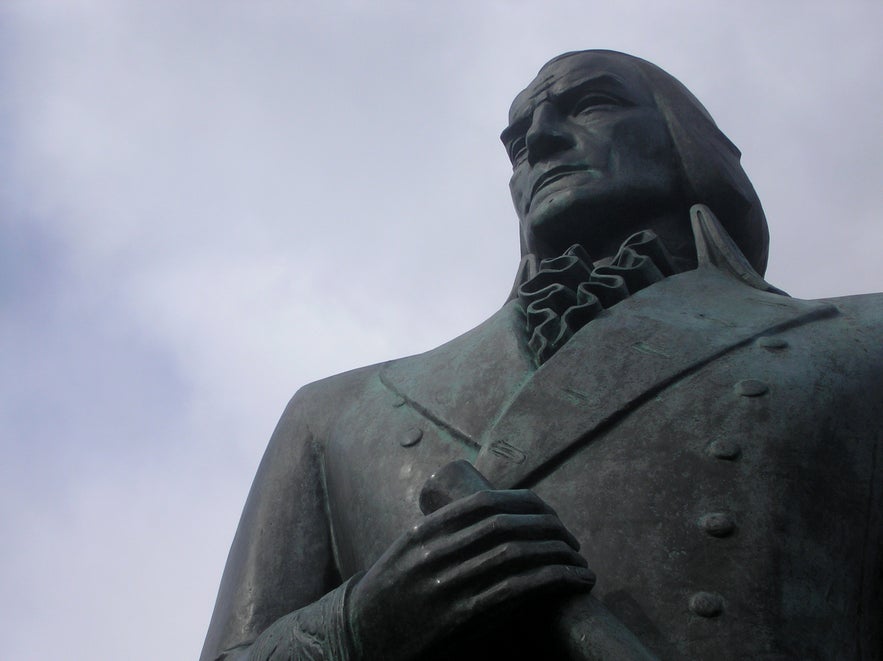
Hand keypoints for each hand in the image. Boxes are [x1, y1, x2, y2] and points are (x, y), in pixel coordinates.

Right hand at [347, 489, 593, 660]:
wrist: (358, 642)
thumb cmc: (391, 599)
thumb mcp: (407, 556)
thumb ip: (443, 537)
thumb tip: (496, 521)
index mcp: (423, 534)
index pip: (484, 503)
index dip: (525, 502)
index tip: (547, 511)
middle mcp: (434, 554)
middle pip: (506, 524)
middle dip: (548, 526)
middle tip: (570, 538)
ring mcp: (446, 586)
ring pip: (516, 554)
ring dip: (558, 553)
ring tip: (580, 560)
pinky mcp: (461, 619)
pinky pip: (517, 590)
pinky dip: (554, 580)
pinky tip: (575, 581)